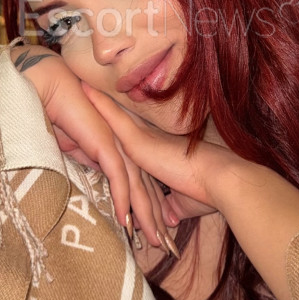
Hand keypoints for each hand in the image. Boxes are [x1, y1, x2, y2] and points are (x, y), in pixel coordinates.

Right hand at [11, 45, 171, 249]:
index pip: (140, 184)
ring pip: (137, 187)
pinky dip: (123, 199)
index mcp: (122, 149)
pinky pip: (118, 178)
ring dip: (144, 216)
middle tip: (164, 246)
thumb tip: (97, 177)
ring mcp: (118, 146)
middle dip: (155, 219)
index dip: (147, 209)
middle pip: (145, 189)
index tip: (153, 233)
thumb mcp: (77, 148)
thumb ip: (90, 162)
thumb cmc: (60, 116)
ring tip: (153, 242)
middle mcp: (125, 148)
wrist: (52, 91)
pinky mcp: (106, 145)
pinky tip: (126, 220)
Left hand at [80, 82, 234, 214]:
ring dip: (96, 99)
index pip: (130, 133)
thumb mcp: (181, 202)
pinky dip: (98, 104)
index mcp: (155, 151)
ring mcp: (142, 137)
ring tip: (78, 81)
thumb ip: (170, 206)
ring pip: (113, 113)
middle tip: (84, 84)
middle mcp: (147, 139)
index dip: (116, 122)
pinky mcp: (139, 142)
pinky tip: (83, 89)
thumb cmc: (206, 192)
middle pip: (120, 118)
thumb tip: (166, 218)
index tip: (103, 111)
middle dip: (103, 104)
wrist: (220, 182)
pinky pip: (113, 118)